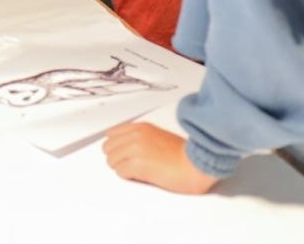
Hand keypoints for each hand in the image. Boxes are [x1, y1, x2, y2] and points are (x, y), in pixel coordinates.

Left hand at [103, 123, 218, 193]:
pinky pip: (120, 172)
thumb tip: (128, 149)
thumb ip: (141, 139)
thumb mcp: (159, 137)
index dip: (116, 147)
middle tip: (128, 165)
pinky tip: (140, 176)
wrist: (196, 164)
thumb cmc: (185, 156)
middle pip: (108, 147)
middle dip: (116, 157)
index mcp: (141, 128)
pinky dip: (127, 176)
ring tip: (136, 172)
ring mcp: (135, 149)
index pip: (112, 134)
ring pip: (111, 160)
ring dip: (121, 167)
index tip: (121, 154)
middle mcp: (136, 135)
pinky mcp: (138, 164)